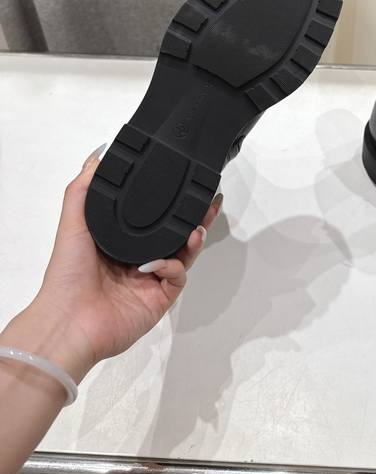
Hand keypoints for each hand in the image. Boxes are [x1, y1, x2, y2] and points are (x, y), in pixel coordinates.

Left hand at [9, 148, 222, 382]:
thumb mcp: (73, 222)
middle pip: (175, 232)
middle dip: (194, 217)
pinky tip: (162, 263)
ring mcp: (151, 279)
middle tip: (211, 202)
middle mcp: (138, 258)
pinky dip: (173, 265)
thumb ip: (84, 186)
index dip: (170, 200)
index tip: (186, 181)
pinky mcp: (160, 298)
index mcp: (119, 240)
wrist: (69, 321)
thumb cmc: (66, 274)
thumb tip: (99, 153)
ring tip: (197, 227)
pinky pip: (178, 276)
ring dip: (193, 238)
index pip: (153, 215)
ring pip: (183, 253)